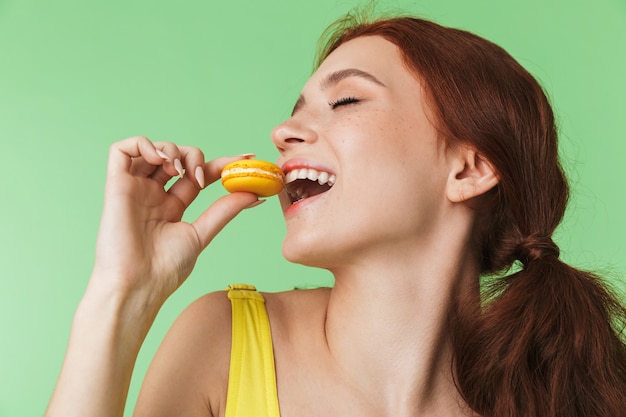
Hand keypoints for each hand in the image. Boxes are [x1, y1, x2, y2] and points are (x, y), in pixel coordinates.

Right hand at [89, 136, 258, 313]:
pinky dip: (144, 144)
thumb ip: (224, 210)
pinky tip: (161, 160)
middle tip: (201, 178)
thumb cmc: (165, 268)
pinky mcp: (116, 185)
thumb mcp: (201, 233)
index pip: (199, 174)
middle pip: (177, 157)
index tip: (248, 159)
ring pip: (153, 148)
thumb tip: (255, 193)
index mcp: (172, 206)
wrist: (137, 284)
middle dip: (195, 157)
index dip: (221, 163)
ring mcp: (135, 189)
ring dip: (172, 150)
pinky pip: (121, 149)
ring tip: (178, 171)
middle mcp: (153, 194)